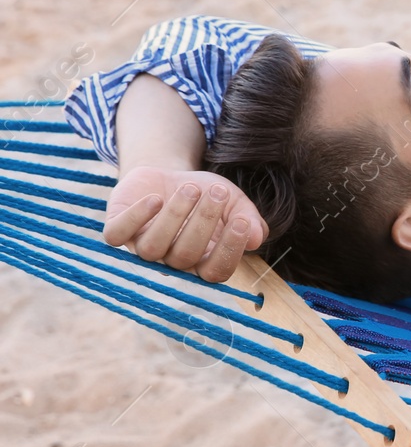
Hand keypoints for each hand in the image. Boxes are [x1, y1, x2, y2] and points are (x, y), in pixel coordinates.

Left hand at [104, 165, 267, 282]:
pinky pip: (117, 235)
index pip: (215, 272)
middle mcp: (171, 260)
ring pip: (153, 248)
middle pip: (185, 257)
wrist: (168, 174)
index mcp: (202, 260)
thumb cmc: (205, 193)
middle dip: (204, 222)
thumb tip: (257, 238)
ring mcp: (143, 247)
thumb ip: (248, 218)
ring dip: (174, 217)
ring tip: (191, 188)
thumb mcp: (232, 201)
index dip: (228, 251)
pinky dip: (135, 218)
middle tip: (217, 191)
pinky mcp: (118, 230)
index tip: (241, 221)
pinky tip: (156, 199)